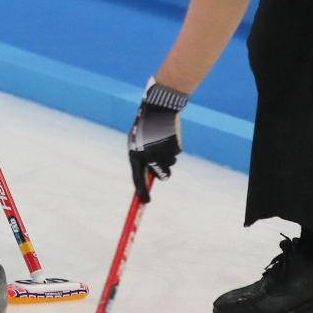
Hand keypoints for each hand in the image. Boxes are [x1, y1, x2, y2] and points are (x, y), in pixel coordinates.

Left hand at [127, 80, 188, 201]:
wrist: (158, 109)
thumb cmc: (145, 127)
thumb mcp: (138, 143)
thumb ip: (141, 160)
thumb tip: (146, 179)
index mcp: (135, 155)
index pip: (137, 180)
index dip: (141, 193)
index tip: (145, 203)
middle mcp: (149, 157)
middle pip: (160, 176)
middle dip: (162, 173)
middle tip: (162, 164)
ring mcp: (162, 153)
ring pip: (170, 165)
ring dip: (168, 157)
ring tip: (162, 142)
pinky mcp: (174, 148)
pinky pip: (176, 154)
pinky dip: (174, 148)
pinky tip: (168, 136)